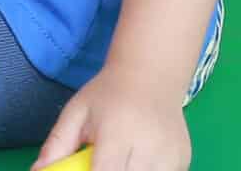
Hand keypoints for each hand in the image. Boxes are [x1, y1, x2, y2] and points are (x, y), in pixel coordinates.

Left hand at [34, 65, 190, 170]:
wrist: (151, 77)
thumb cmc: (107, 96)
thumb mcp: (76, 113)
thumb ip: (57, 145)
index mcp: (118, 133)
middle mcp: (150, 149)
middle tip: (98, 162)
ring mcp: (172, 158)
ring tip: (117, 158)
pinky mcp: (184, 163)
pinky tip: (136, 161)